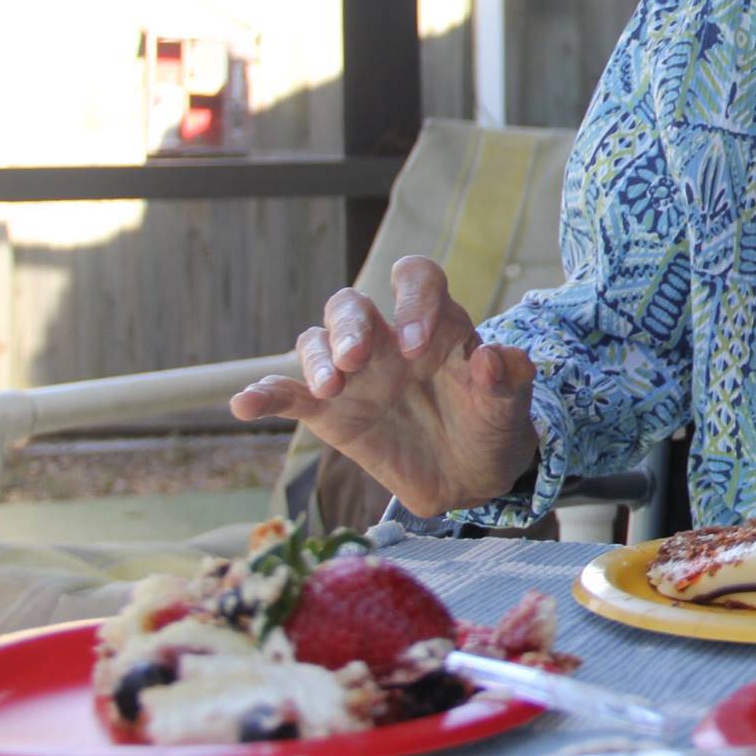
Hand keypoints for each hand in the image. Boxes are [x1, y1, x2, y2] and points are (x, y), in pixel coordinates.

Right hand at [229, 256, 539, 516]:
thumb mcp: (511, 403)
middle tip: (358, 359)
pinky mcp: (328, 411)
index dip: (414, 299)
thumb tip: (494, 355)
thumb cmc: (492, 423)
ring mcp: (354, 373)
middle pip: (352, 306)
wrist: (473, 475)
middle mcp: (387, 338)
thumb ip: (508, 377)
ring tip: (330, 388)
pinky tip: (243, 405)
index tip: (418, 347)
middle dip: (350, 327)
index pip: (417, 279)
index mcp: (436, 322)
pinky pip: (286, 393)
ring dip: (317, 358)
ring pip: (317, 341)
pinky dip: (263, 394)